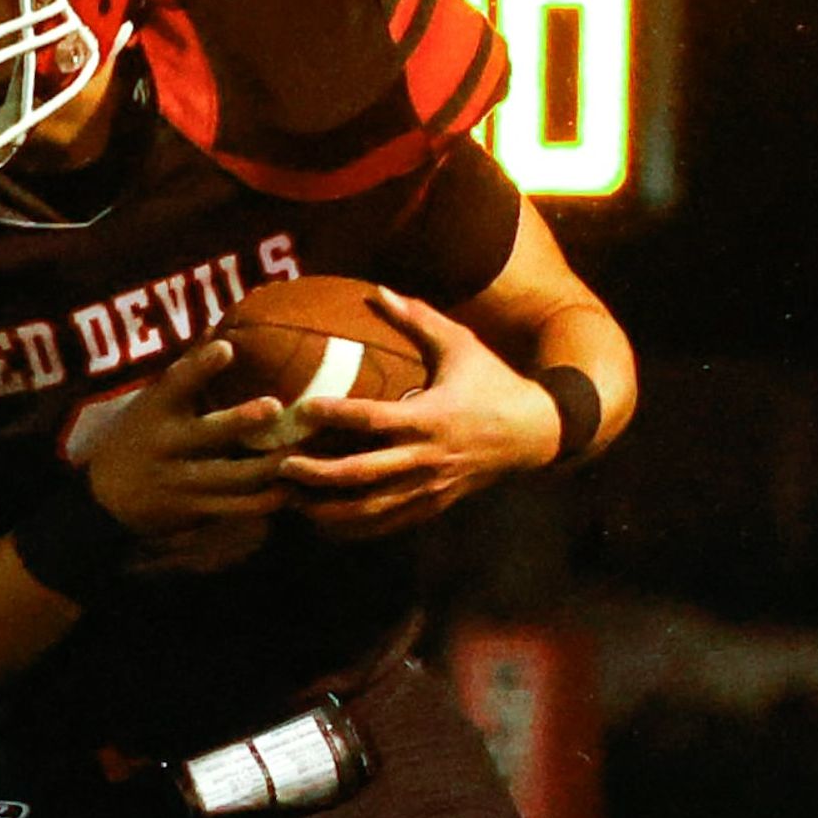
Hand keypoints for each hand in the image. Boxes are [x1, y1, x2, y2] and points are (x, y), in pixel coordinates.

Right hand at [63, 342, 288, 572]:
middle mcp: (167, 444)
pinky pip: (233, 509)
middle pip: (207, 433)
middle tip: (275, 406)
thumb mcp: (153, 402)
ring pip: (230, 476)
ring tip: (299, 455)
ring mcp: (180, 480)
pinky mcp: (193, 509)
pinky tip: (290, 491)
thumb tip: (218, 327)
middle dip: (240, 420)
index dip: (200, 366)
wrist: (104, 497)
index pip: (176, 383)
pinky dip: (263, 502)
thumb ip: (188, 369)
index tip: (226, 348)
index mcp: (157, 411)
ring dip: (267, 468)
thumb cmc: (139, 436)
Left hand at [276, 289, 563, 539]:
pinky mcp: (432, 505)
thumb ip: (418, 319)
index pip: (374, 419)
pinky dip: (352, 527)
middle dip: (317, 474)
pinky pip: (386, 523)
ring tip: (291, 499)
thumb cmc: (493, 382)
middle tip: (281, 465)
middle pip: (362, 473)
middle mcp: (427, 457)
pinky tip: (322, 521)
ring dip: (326, 508)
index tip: (303, 409)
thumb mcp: (461, 345)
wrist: (535, 433)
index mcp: (431, 416)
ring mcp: (429, 487)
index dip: (336, 415)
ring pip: (370, 508)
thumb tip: (377, 290)